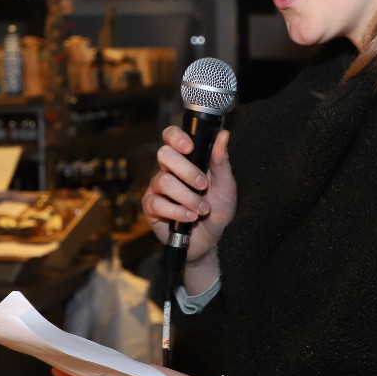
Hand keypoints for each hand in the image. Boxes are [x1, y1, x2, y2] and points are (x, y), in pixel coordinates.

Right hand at [142, 126, 235, 267]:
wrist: (213, 240)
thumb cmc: (218, 210)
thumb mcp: (225, 185)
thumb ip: (221, 160)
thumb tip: (224, 135)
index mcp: (185, 160)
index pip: (171, 136)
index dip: (176, 137)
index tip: (190, 147)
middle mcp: (168, 171)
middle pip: (164, 155)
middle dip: (187, 171)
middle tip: (203, 186)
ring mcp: (157, 189)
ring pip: (163, 181)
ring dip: (187, 197)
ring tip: (202, 209)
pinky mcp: (151, 207)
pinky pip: (157, 203)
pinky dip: (178, 211)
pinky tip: (190, 218)